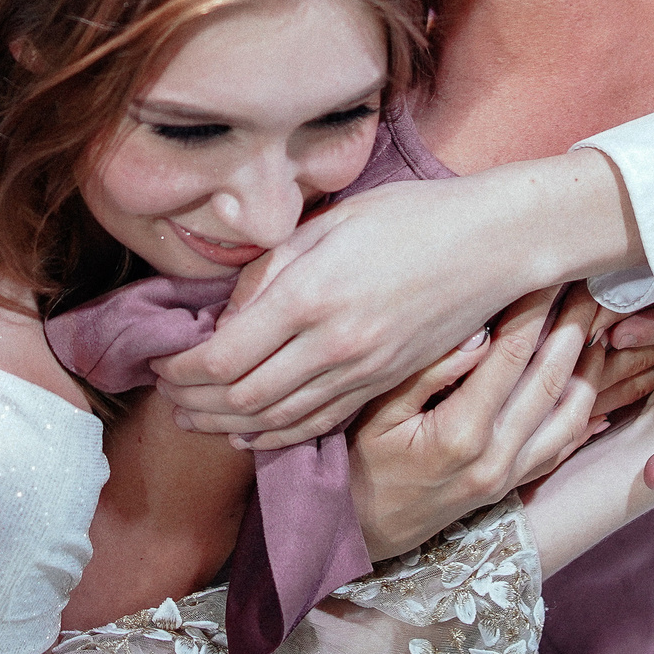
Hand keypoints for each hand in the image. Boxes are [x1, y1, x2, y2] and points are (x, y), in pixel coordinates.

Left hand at [156, 166, 608, 447]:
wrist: (493, 245)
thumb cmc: (410, 217)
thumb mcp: (329, 223)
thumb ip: (272, 270)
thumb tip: (229, 314)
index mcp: (310, 295)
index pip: (222, 357)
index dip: (181, 370)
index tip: (161, 363)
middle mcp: (332, 344)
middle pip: (241, 398)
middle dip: (194, 403)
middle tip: (166, 396)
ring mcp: (361, 371)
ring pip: (276, 420)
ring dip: (226, 425)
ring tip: (195, 418)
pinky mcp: (382, 383)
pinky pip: (317, 424)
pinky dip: (276, 436)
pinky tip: (250, 435)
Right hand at [349, 287, 612, 559]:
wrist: (362, 532)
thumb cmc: (359, 464)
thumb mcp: (376, 413)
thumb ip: (427, 372)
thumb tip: (475, 331)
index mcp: (462, 434)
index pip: (511, 356)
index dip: (535, 309)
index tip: (549, 270)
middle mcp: (497, 457)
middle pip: (551, 379)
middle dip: (574, 325)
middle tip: (592, 282)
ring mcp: (511, 475)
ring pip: (571, 412)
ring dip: (591, 363)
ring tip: (601, 319)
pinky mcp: (515, 484)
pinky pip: (565, 443)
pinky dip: (588, 406)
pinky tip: (597, 375)